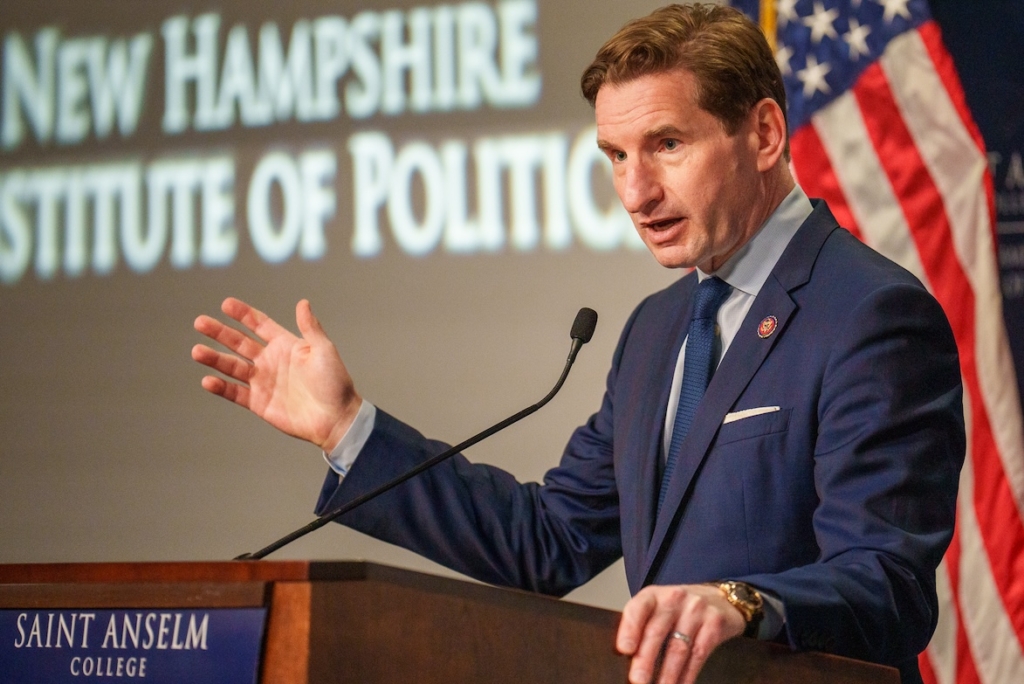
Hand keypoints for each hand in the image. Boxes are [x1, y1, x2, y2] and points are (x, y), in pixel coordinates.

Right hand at [192, 297, 360, 450]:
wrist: (335, 418)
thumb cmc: (335, 383)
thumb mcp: (323, 351)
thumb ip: (310, 327)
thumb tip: (303, 302)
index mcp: (286, 345)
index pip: (259, 325)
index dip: (243, 314)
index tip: (226, 304)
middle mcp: (271, 361)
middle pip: (239, 343)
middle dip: (220, 332)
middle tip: (200, 322)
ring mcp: (263, 382)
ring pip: (232, 366)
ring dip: (214, 359)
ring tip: (197, 351)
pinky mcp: (259, 403)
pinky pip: (235, 393)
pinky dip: (221, 388)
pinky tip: (208, 380)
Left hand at [616, 583, 745, 683]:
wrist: (720, 599)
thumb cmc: (680, 608)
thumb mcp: (659, 608)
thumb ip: (642, 626)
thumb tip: (626, 657)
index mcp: (654, 595)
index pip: (638, 608)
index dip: (629, 629)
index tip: (624, 649)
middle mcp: (674, 598)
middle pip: (657, 631)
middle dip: (645, 659)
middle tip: (638, 680)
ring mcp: (696, 610)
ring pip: (678, 647)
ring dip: (667, 673)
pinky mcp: (715, 624)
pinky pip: (698, 654)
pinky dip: (688, 674)